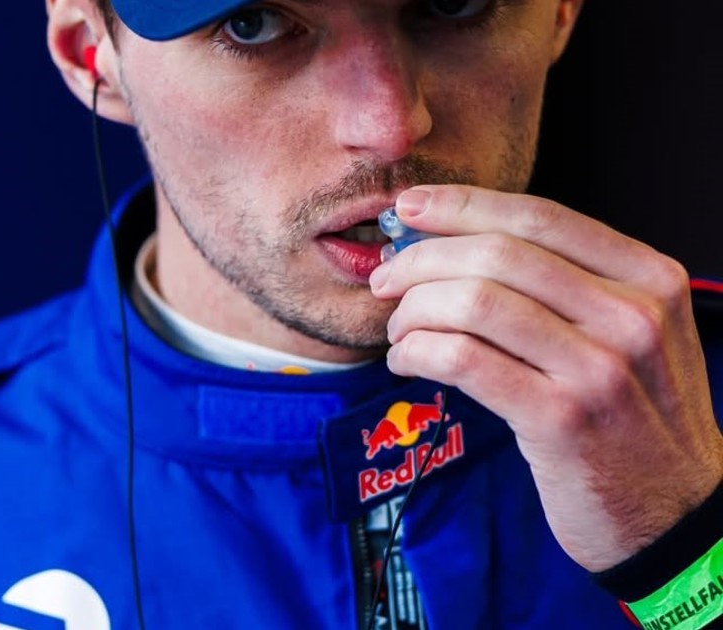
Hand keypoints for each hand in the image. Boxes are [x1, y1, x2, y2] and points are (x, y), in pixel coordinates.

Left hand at [368, 185, 722, 571]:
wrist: (675, 513)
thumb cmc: (634, 417)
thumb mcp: (633, 335)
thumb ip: (572, 286)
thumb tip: (463, 241)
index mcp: (650, 279)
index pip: (539, 217)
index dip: (462, 206)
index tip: (411, 208)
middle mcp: (631, 315)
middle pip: (498, 254)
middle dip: (422, 260)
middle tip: (386, 281)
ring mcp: (599, 368)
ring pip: (474, 303)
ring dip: (414, 311)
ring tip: (399, 330)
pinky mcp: (560, 419)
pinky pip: (462, 360)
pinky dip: (417, 352)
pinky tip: (407, 362)